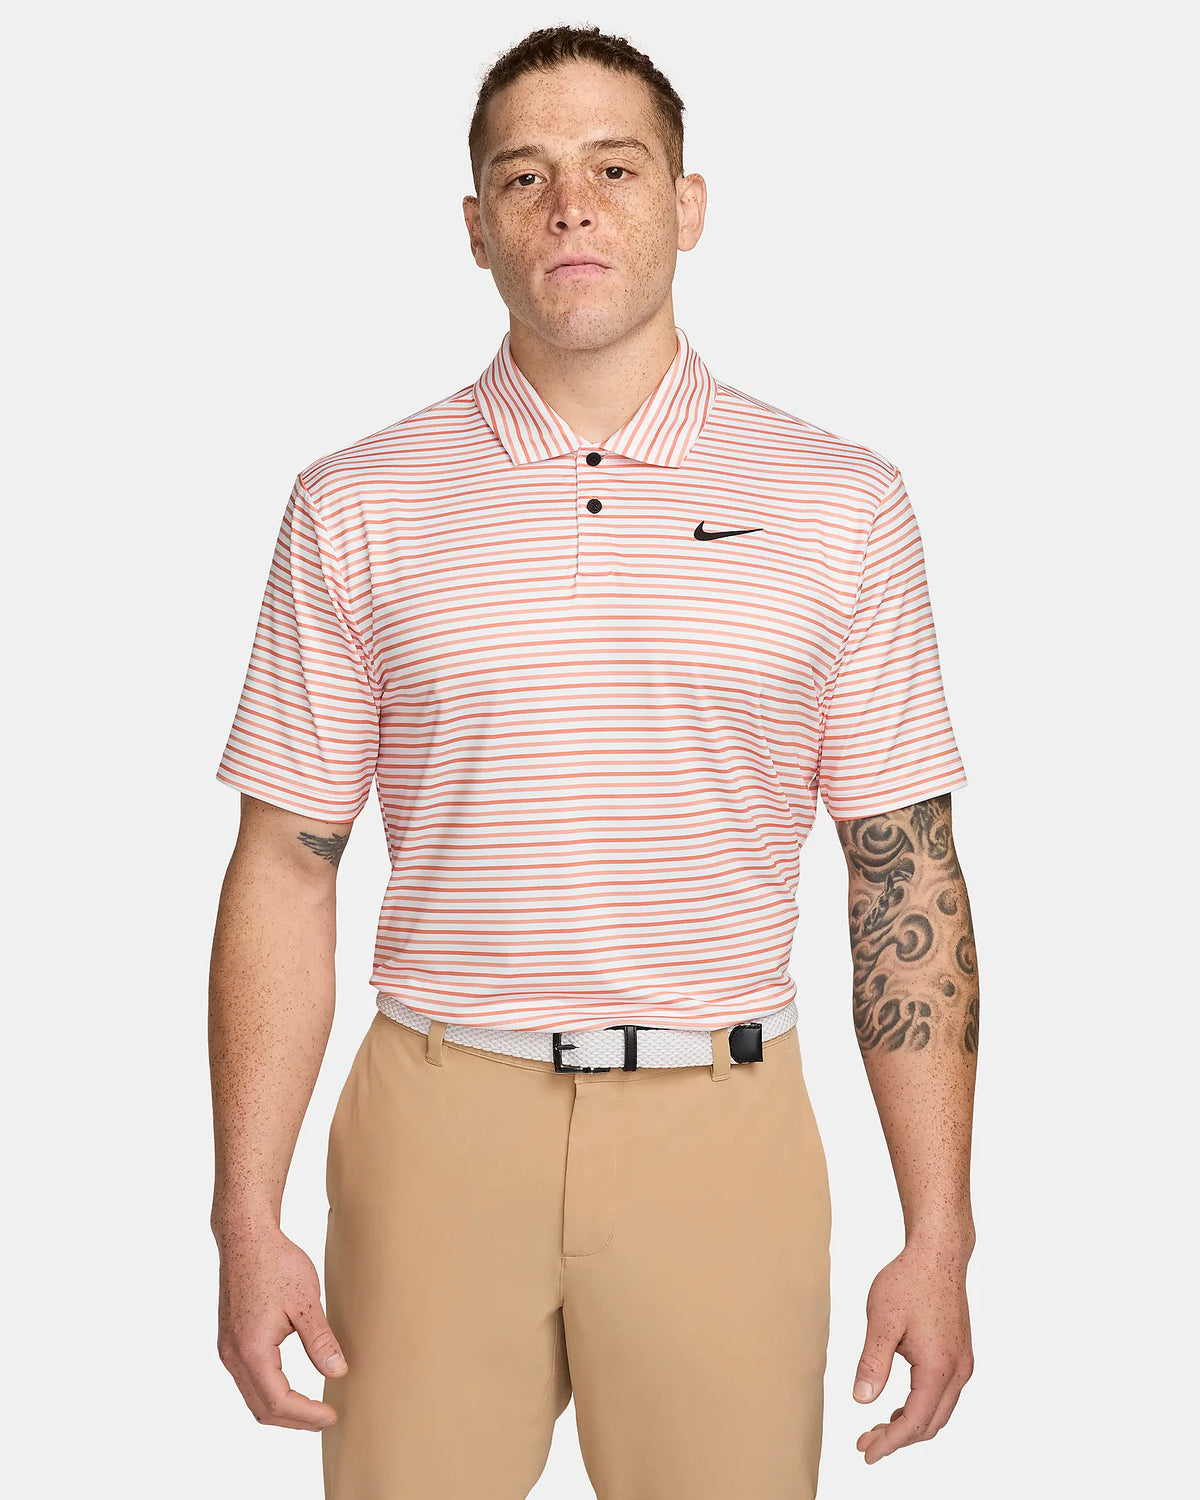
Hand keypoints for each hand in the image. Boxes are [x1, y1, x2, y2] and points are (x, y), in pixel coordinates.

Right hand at [215, 1222, 347, 1429]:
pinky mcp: (229, 1340)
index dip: (306, 1415)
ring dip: (281, 1410)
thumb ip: (320, 1340)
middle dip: (294, 1421)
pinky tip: (289, 1387)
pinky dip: (268, 1393)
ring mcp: (227, 1348)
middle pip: (262, 1409)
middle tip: (325, 1419)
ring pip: (252, 1397)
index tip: (331, 1416)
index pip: (278, 1402)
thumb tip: (338, 1373)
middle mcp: (233, 1355)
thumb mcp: (305, 1301)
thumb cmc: (275, 1263)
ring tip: (311, 1409)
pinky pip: (247, 1381)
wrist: (246, 1237)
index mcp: (251, 1349)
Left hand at [852, 1239, 973, 1463]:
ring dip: (910, 1426)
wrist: (938, 1254)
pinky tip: (899, 1406)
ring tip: (878, 1428)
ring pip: (939, 1412)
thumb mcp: (882, 1321)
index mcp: (938, 1367)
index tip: (867, 1453)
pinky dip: (921, 1408)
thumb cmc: (909, 1281)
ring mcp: (962, 1364)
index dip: (890, 1443)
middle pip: (930, 1424)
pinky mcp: (959, 1354)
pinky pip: (942, 1395)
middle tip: (865, 1442)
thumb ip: (872, 1362)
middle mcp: (957, 1371)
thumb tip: (862, 1399)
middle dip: (898, 1439)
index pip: (915, 1422)